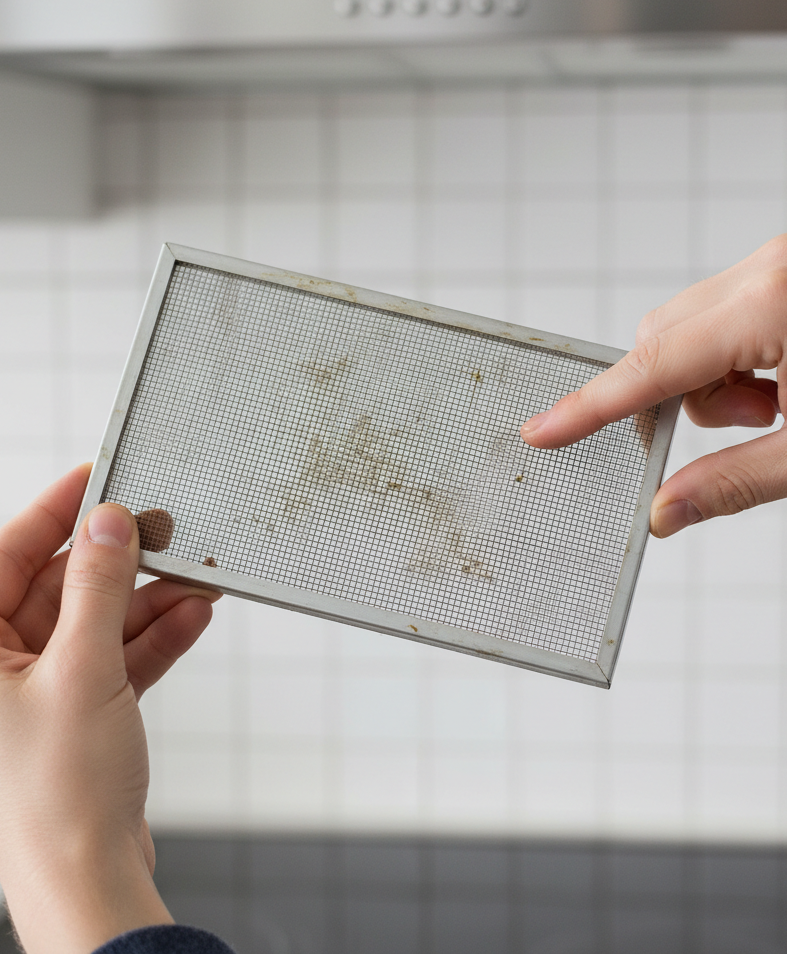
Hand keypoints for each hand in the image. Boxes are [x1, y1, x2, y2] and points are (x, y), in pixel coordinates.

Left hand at [0, 464, 220, 953]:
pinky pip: (113, 658)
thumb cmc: (57, 798)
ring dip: (146, 603)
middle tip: (165, 535)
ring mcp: (35, 693)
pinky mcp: (75, 715)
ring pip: (92, 623)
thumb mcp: (83, 671)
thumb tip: (110, 525)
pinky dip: (152, 640)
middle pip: (58, 589)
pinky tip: (191, 617)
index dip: (52, 512)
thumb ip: (100, 590)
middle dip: (119, 566)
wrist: (89, 881)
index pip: (6, 556)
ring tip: (196, 579)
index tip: (94, 478)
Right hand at [520, 233, 786, 537]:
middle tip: (748, 429)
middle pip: (662, 339)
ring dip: (717, 383)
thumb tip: (667, 513)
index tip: (543, 430)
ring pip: (691, 330)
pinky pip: (724, 318)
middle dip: (682, 398)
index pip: (654, 368)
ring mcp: (781, 261)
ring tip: (786, 406)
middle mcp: (769, 268)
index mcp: (774, 304)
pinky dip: (739, 362)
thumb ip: (732, 484)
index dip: (593, 409)